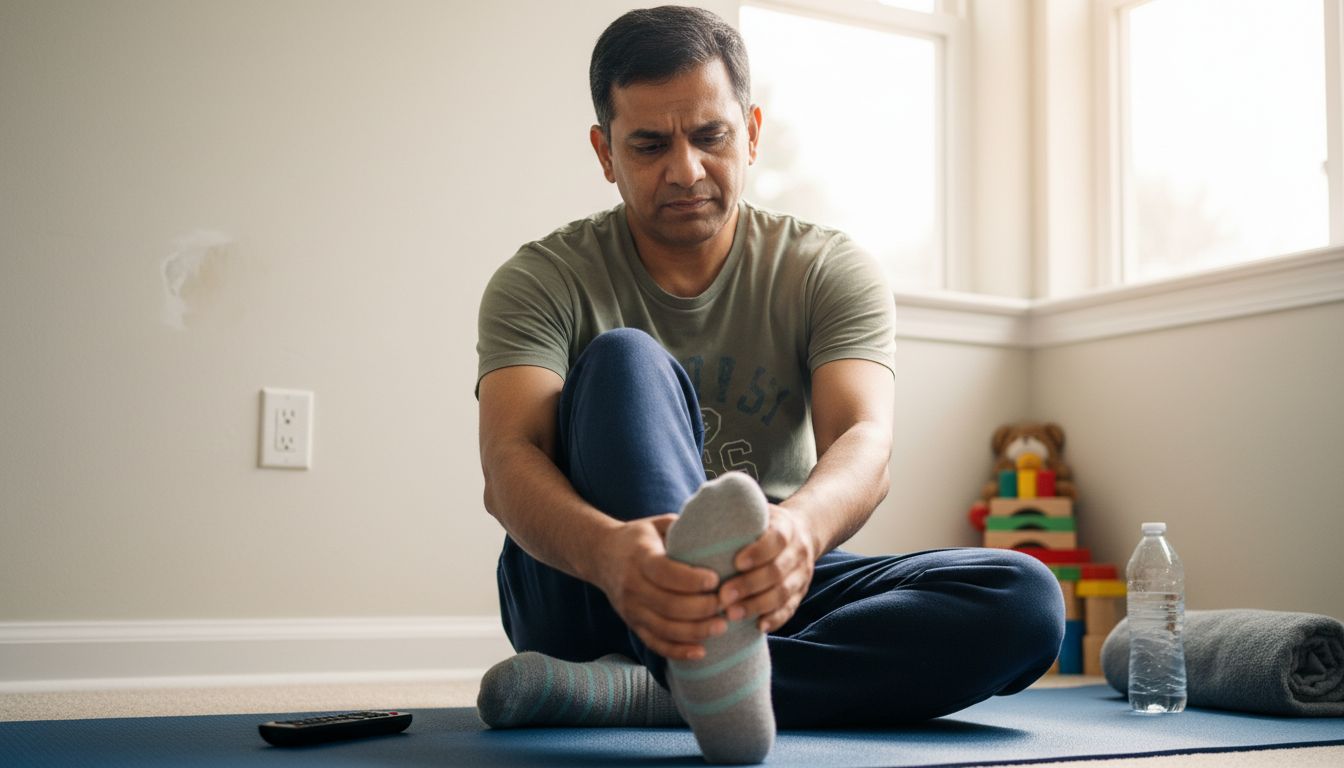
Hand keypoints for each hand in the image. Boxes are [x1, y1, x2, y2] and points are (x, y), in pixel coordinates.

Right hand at [592, 515, 727, 660]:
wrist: (600, 555)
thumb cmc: (639, 538)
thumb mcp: (657, 524)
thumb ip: (685, 527)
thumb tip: (721, 528)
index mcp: (639, 556)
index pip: (665, 572)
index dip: (692, 579)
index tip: (716, 579)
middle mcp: (632, 585)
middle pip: (668, 604)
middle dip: (702, 608)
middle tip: (727, 604)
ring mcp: (630, 608)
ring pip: (664, 628)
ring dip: (696, 631)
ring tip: (722, 626)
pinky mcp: (632, 624)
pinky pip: (655, 643)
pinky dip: (678, 651)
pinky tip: (701, 651)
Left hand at [717, 504, 818, 633]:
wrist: (802, 535)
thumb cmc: (764, 525)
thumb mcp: (756, 514)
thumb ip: (734, 517)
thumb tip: (689, 521)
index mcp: (786, 528)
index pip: (776, 539)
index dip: (758, 552)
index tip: (736, 562)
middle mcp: (797, 552)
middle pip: (777, 571)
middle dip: (750, 585)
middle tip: (723, 596)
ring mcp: (800, 575)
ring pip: (783, 594)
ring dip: (757, 606)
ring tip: (731, 615)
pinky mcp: (799, 595)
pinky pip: (790, 610)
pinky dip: (775, 620)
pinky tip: (757, 627)